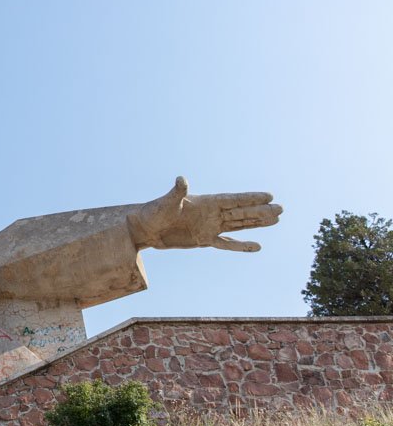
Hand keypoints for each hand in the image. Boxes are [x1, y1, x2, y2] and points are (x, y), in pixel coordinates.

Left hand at [128, 177, 282, 251]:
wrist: (145, 228)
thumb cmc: (154, 211)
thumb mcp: (167, 202)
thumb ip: (178, 192)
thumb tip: (182, 179)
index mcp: (205, 202)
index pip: (233, 199)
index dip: (250, 198)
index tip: (269, 196)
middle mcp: (211, 213)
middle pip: (241, 212)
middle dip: (261, 211)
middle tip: (282, 209)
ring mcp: (209, 226)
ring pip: (239, 225)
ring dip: (256, 223)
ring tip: (276, 220)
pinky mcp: (204, 240)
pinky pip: (227, 244)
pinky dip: (241, 246)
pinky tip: (256, 246)